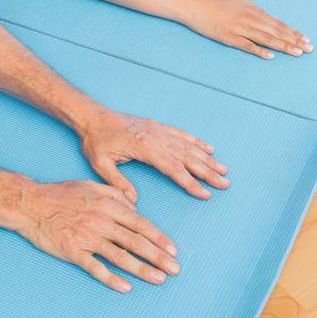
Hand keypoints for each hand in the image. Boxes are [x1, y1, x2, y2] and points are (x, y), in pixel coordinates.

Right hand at [14, 179, 179, 292]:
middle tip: (175, 269)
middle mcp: (100, 222)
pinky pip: (95, 268)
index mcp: (107, 205)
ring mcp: (86, 238)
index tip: (173, 250)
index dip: (158, 238)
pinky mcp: (72, 252)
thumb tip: (135, 205)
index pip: (139, 224)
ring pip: (120, 256)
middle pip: (135, 242)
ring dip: (142, 269)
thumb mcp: (90, 186)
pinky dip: (111, 278)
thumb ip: (114, 194)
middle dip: (158, 257)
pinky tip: (126, 287)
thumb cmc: (59, 194)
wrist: (29, 204)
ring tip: (159, 279)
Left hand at [80, 110, 228, 202]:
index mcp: (144, 147)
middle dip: (208, 172)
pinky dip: (197, 141)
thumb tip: (133, 201)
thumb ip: (118, 182)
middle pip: (187, 158)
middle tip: (225, 184)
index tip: (205, 194)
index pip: (173, 168)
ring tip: (223, 170)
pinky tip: (209, 148)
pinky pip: (181, 134)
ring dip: (207, 158)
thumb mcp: (101, 164)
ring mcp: (158, 130)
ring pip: (188, 146)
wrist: (92, 116)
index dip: (191, 182)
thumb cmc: (95, 141)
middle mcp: (156, 137)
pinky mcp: (157, 126)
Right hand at [184, 0, 309, 58]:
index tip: (306, 40)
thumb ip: (255, 11)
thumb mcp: (241, 2)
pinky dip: (259, 51)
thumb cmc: (218, 3)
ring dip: (283, 46)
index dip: (293, 33)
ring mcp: (240, 28)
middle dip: (294, 41)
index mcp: (254, 11)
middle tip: (309, 49)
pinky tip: (270, 56)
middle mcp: (250, 19)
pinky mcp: (229, 37)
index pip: (279, 24)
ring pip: (266, 39)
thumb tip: (268, 19)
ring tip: (297, 53)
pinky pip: (246, 45)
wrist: (196, 6)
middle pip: (276, 32)